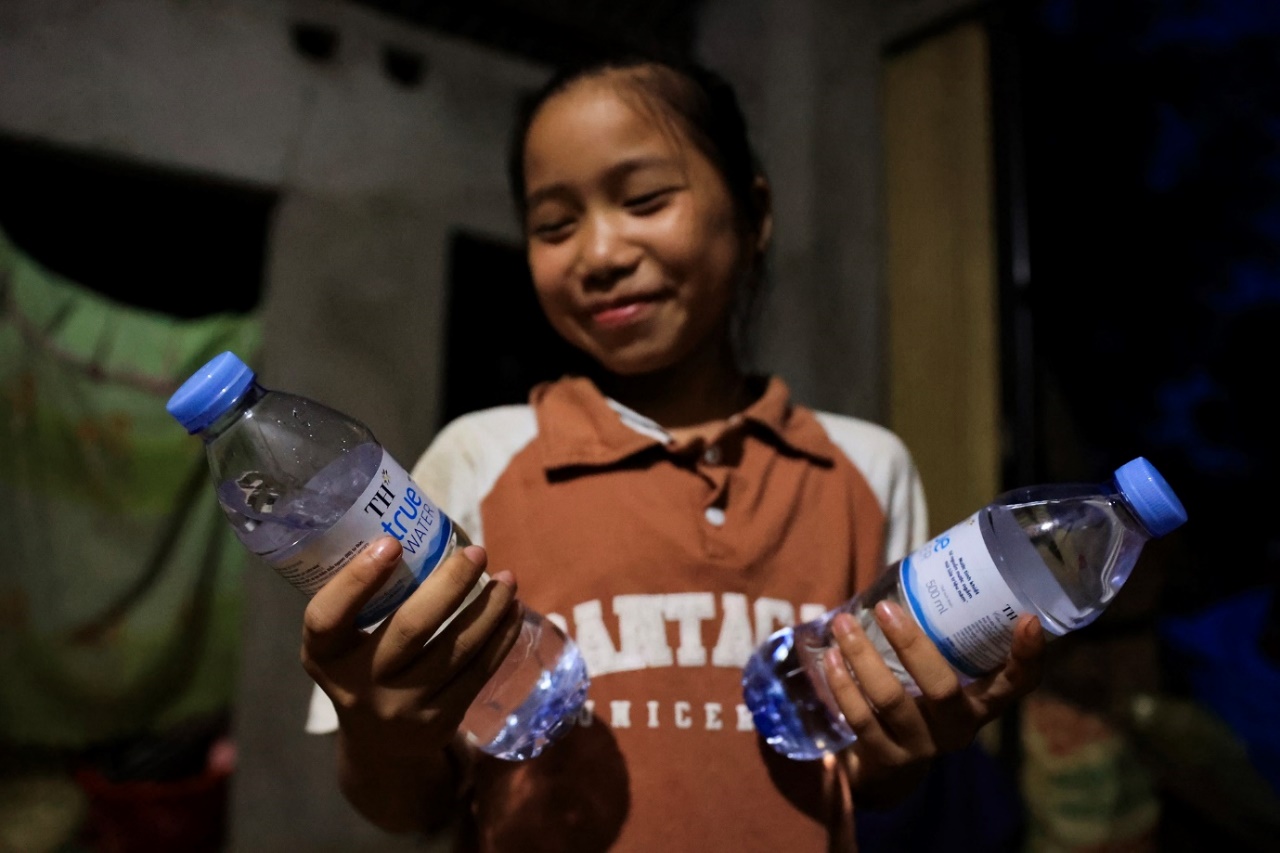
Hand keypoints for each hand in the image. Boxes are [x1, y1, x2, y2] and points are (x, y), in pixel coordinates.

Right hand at [300, 536, 523, 761]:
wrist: (379, 747)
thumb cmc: (363, 667)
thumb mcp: (344, 643)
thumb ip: (365, 601)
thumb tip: (417, 528)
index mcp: (324, 657)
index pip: (326, 618)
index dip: (356, 580)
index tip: (391, 541)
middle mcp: (359, 686)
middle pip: (410, 629)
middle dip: (450, 584)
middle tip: (476, 552)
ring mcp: (402, 707)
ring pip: (456, 650)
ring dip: (489, 608)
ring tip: (507, 578)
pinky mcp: (440, 721)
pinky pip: (478, 671)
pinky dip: (501, 636)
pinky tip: (512, 609)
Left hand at [823, 601, 1044, 808]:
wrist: (892, 766)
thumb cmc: (920, 699)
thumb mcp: (942, 675)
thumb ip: (942, 637)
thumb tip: (922, 566)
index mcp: (983, 703)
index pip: (1017, 684)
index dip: (1027, 656)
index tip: (1027, 619)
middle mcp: (958, 727)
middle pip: (941, 688)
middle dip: (911, 644)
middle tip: (885, 608)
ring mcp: (922, 746)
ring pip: (890, 700)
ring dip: (862, 657)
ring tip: (843, 623)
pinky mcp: (887, 757)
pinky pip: (861, 719)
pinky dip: (842, 685)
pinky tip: (830, 657)